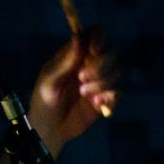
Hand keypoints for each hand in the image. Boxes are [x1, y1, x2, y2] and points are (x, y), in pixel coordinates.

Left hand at [27, 28, 119, 155]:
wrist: (50, 129)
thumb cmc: (44, 100)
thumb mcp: (49, 80)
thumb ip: (65, 60)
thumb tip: (78, 35)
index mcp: (76, 54)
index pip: (95, 34)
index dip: (100, 38)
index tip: (94, 50)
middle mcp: (92, 63)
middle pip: (112, 51)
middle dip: (100, 65)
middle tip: (81, 79)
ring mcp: (101, 80)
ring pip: (118, 71)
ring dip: (102, 82)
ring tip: (83, 94)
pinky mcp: (107, 98)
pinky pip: (119, 91)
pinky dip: (110, 96)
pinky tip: (95, 104)